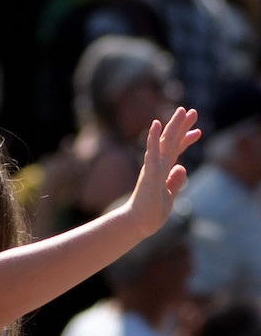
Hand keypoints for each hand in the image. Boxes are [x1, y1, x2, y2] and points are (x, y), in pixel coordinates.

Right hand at [125, 106, 200, 237]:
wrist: (137, 225)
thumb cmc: (150, 214)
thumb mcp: (169, 196)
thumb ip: (174, 181)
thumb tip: (182, 168)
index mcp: (162, 172)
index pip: (176, 151)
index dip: (186, 140)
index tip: (197, 131)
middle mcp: (157, 166)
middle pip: (171, 141)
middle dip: (182, 126)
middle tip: (193, 111)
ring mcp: (152, 168)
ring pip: (164, 142)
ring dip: (173, 126)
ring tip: (182, 110)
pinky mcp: (149, 174)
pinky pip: (152, 153)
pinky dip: (153, 138)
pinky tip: (155, 124)